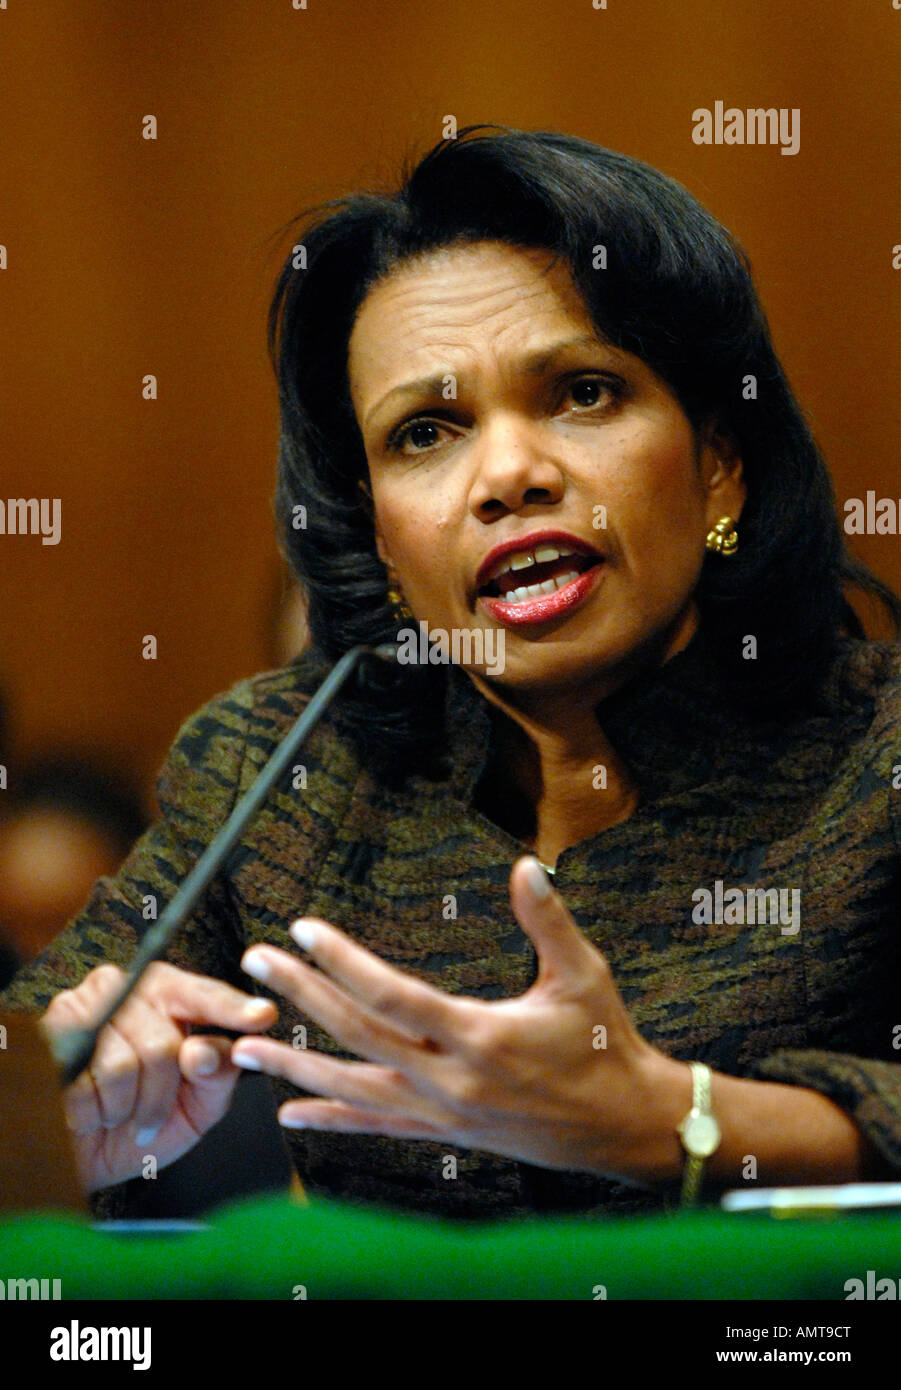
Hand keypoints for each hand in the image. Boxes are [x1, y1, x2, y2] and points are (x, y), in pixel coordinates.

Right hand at [40, 961, 277, 1192]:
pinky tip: (88, 1111)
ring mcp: (83, 1005)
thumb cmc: (139, 1126)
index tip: (264, 1016)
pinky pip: (87, 1083)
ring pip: (126, 1066)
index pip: (203, 995)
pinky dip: (93, 1112)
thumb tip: (206, 1052)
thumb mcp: (195, 1108)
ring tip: (115, 1112)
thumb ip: (215, 1077)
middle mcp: (126, 988)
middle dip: (160, 1096)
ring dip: (125, 1108)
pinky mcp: (49, 1034)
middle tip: (146, 1116)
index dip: (232, 1008)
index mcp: (168, 995)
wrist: (76, 1158)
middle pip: (165, 1045)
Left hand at [233, 856, 687, 1182]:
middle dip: (302, 995)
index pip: (393, 995)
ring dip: (295, 1068)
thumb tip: (526, 864)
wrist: (623, 1124)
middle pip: (358, 1034)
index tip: (304, 930)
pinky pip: (376, 1127)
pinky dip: (330, 1120)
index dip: (343, 962)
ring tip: (243, 1047)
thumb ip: (547, 920)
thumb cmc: (605, 1041)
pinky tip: (289, 1116)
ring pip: (354, 1088)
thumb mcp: (584, 973)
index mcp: (480, 1035)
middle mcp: (451, 1080)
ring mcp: (442, 1113)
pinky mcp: (444, 1134)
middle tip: (256, 961)